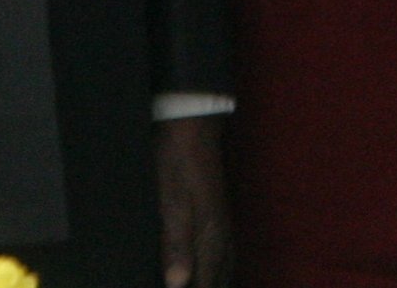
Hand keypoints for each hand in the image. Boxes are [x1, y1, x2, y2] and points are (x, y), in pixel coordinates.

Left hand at [156, 115, 231, 287]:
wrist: (193, 124)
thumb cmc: (177, 162)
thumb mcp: (171, 201)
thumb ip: (176, 243)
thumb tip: (176, 285)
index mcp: (211, 235)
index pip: (208, 283)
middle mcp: (223, 234)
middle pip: (221, 279)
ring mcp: (224, 223)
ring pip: (226, 267)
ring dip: (216, 282)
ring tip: (209, 287)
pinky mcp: (219, 214)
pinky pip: (225, 254)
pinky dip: (219, 270)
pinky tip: (213, 271)